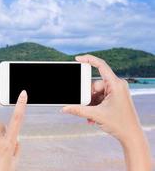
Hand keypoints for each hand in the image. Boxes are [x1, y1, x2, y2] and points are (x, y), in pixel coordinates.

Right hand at [62, 54, 151, 170]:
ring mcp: (116, 91)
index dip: (88, 59)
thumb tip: (64, 108)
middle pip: (94, 84)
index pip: (101, 65)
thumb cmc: (120, 124)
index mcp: (116, 84)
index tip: (77, 59)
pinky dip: (95, 106)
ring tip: (90, 116)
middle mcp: (117, 85)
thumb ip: (78, 110)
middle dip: (88, 96)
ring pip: (96, 92)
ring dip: (91, 104)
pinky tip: (93, 117)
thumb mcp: (96, 115)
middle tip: (86, 106)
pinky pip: (100, 97)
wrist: (132, 136)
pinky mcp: (115, 97)